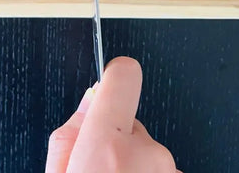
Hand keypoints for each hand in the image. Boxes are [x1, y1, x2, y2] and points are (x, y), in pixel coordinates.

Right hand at [45, 57, 179, 172]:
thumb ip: (69, 136)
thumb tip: (87, 103)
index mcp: (109, 148)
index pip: (123, 78)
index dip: (114, 75)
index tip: (110, 76)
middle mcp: (147, 156)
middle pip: (130, 124)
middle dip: (114, 141)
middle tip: (95, 170)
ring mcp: (169, 171)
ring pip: (146, 152)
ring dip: (131, 166)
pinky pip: (159, 169)